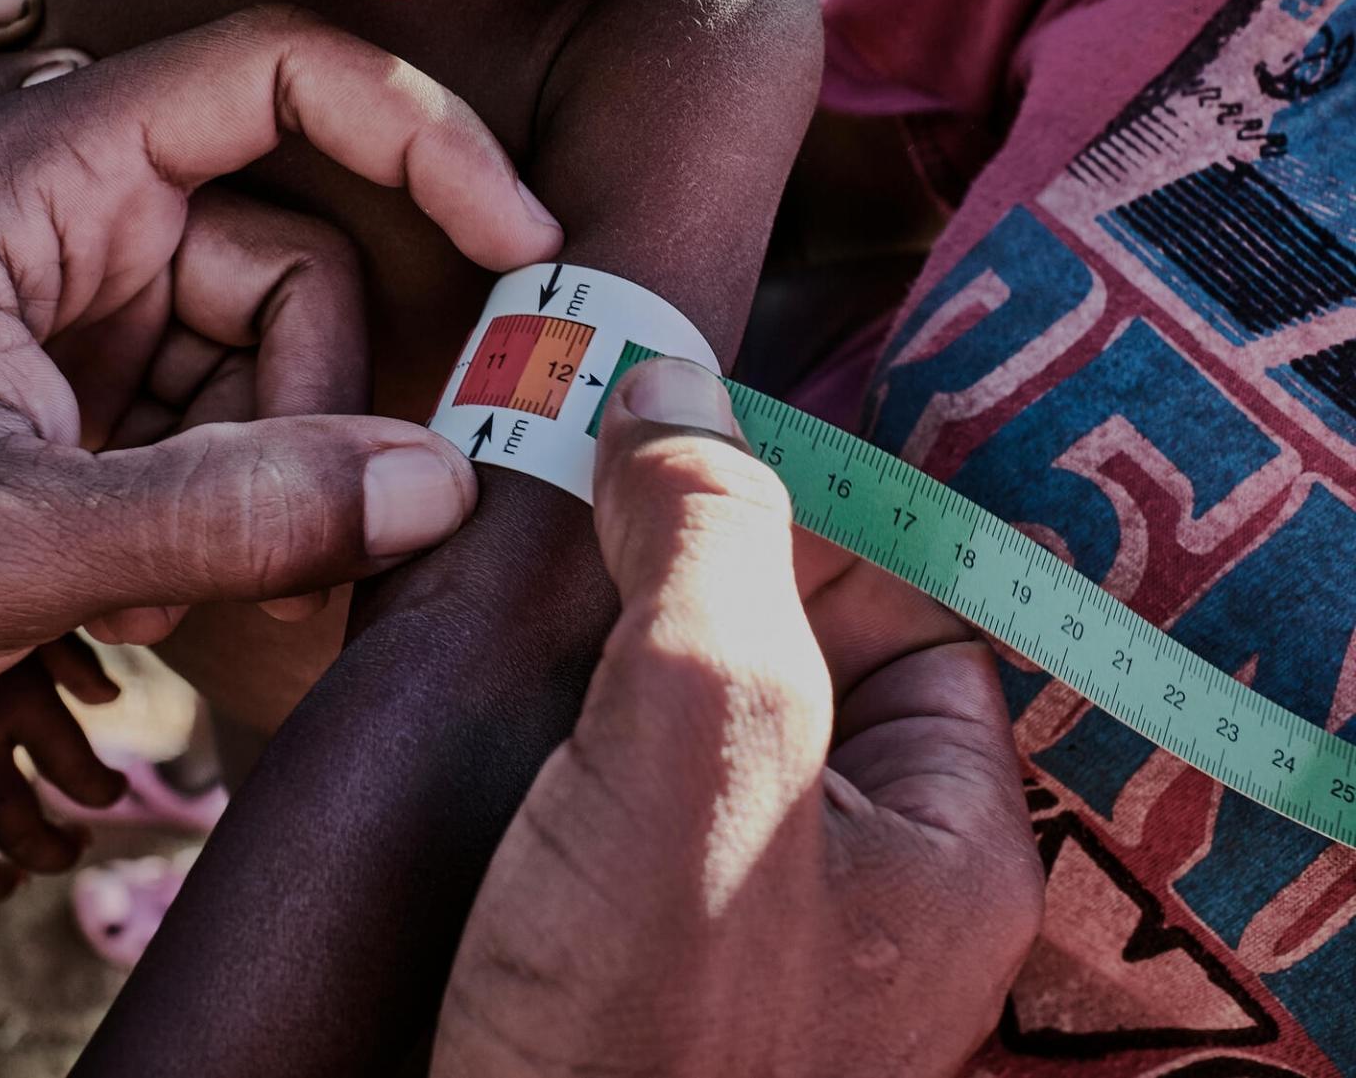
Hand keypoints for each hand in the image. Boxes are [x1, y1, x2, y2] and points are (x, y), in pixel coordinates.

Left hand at [0, 5, 561, 721]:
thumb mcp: (8, 545)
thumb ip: (225, 513)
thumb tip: (438, 485)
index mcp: (48, 177)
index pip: (277, 77)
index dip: (418, 134)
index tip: (516, 242)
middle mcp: (88, 216)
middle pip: (303, 260)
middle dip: (309, 415)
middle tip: (262, 549)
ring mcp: (102, 301)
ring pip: (281, 359)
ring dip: (258, 486)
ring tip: (141, 587)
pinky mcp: (108, 381)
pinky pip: (237, 420)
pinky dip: (222, 512)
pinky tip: (129, 589)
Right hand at [0, 638, 125, 900]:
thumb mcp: (32, 622)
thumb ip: (75, 662)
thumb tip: (110, 700)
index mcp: (19, 700)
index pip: (79, 775)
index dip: (106, 793)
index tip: (114, 788)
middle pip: (18, 830)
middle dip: (55, 852)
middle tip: (75, 845)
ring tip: (17, 879)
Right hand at [436, 359, 1041, 1076]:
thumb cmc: (636, 1023)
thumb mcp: (700, 735)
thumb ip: (705, 539)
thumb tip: (669, 382)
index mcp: (942, 838)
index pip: (901, 600)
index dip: (787, 510)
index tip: (653, 453)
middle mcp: (850, 879)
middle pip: (774, 645)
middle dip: (660, 567)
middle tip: (545, 499)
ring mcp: (723, 912)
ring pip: (664, 708)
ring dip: (578, 636)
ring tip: (486, 577)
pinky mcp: (611, 937)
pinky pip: (590, 779)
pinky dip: (530, 716)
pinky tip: (455, 685)